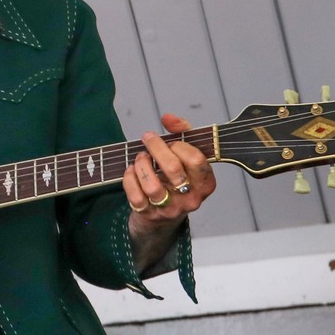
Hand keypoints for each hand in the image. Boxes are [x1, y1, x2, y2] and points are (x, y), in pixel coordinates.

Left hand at [124, 112, 214, 241]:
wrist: (163, 216)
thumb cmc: (177, 178)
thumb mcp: (186, 155)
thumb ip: (182, 132)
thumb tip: (168, 117)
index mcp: (206, 183)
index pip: (196, 159)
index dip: (179, 145)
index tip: (170, 141)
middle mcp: (191, 198)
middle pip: (173, 169)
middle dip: (156, 148)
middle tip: (148, 139)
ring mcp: (170, 208)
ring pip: (152, 186)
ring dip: (142, 164)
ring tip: (141, 157)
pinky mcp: (150, 215)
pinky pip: (136, 196)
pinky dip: (129, 179)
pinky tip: (131, 170)